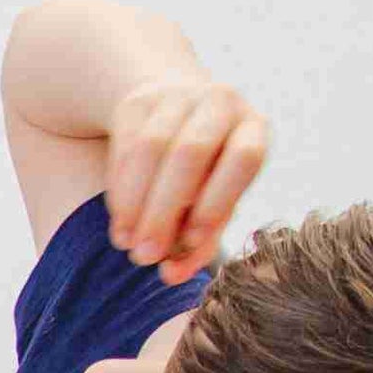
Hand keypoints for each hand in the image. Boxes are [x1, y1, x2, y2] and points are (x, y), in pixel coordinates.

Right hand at [103, 71, 268, 279]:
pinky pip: (122, 147)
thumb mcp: (213, 200)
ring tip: (126, 244)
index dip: (217, 201)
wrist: (173, 112)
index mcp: (253, 128)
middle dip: (164, 210)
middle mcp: (221, 104)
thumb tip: (171, 276)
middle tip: (145, 257)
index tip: (190, 242)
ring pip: (150, 148)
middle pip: (189, 154)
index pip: (243, 159)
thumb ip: (200, 238)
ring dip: (134, 203)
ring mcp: (177, 97)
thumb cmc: (204, 171)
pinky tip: (119, 220)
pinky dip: (118, 190)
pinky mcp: (137, 103)